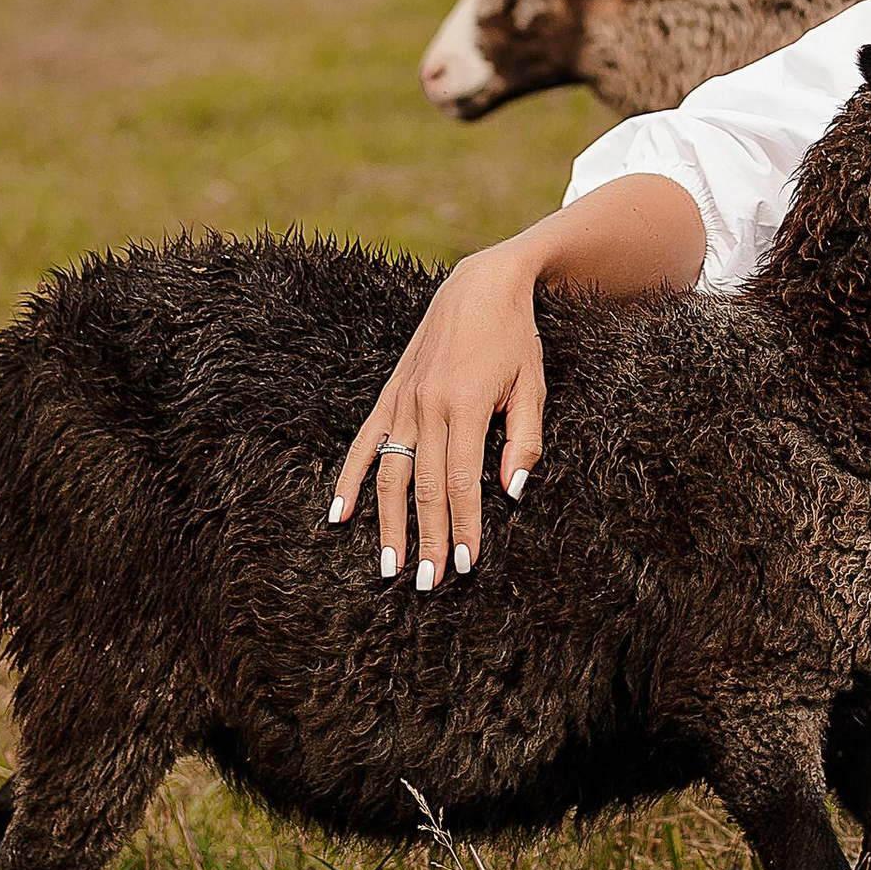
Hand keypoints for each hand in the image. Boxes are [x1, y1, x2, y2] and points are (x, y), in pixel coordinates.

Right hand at [328, 235, 547, 590]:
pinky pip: (364, 443)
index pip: (462, 481)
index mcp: (468, 405)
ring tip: (389, 566)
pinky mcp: (389, 395)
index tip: (467, 564)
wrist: (481, 285)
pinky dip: (348, 480)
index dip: (464, 525)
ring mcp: (403, 400)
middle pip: (423, 487)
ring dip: (387, 524)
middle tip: (429, 584)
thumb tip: (509, 493)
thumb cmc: (514, 339)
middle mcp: (428, 405)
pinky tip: (337, 515)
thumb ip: (523, 440)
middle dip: (428, 539)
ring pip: (390, 473)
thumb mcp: (532, 386)